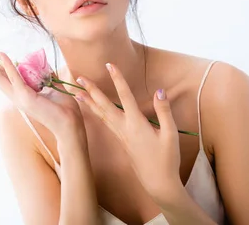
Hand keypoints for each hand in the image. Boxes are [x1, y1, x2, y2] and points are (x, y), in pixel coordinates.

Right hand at [0, 51, 82, 137]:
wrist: (71, 123)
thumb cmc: (64, 109)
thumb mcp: (54, 88)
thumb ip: (48, 77)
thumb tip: (44, 65)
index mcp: (24, 96)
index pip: (7, 79)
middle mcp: (19, 97)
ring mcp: (21, 98)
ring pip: (1, 79)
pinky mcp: (27, 98)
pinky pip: (15, 78)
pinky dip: (8, 66)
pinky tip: (1, 56)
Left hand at [74, 63, 181, 199]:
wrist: (158, 183)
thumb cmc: (167, 159)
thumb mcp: (170, 134)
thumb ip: (164, 111)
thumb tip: (159, 91)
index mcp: (136, 124)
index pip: (125, 97)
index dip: (118, 79)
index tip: (110, 65)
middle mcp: (124, 129)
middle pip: (104, 106)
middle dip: (92, 91)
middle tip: (79, 78)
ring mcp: (121, 136)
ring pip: (101, 116)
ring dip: (89, 103)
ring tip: (77, 94)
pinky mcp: (121, 142)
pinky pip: (105, 124)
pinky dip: (97, 114)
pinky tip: (94, 111)